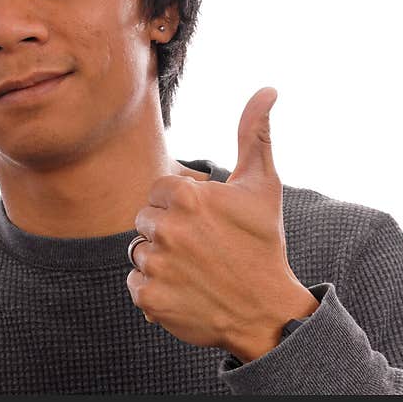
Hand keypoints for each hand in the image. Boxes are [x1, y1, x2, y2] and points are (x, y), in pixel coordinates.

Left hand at [126, 87, 317, 362]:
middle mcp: (167, 228)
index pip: (157, 191)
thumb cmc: (263, 244)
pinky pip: (135, 284)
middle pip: (144, 220)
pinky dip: (154, 290)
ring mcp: (157, 265)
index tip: (205, 221)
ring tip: (194, 269)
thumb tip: (267, 90)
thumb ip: (254, 134)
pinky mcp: (149, 298)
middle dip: (168, 231)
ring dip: (160, 260)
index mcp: (187, 196)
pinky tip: (183, 290)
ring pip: (138, 252)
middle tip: (201, 247)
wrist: (267, 311)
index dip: (180, 205)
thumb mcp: (262, 187)